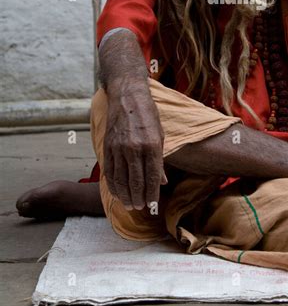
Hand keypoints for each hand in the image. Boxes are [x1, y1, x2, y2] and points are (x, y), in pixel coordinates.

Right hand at [103, 79, 167, 211]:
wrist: (127, 97)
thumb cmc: (148, 115)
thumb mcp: (160, 135)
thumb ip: (160, 161)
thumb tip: (163, 183)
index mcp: (152, 145)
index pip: (152, 177)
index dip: (152, 194)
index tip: (153, 205)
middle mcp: (134, 148)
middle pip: (135, 181)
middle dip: (139, 198)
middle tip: (140, 208)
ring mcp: (119, 148)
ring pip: (121, 179)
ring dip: (125, 195)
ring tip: (130, 204)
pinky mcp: (107, 146)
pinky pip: (109, 171)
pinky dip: (113, 185)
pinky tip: (117, 192)